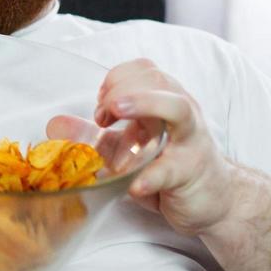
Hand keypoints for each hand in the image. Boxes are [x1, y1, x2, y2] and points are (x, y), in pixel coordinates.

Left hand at [93, 58, 238, 236]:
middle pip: (157, 80)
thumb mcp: (128, 147)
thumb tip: (55, 125)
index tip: (100, 103)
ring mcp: (190, 141)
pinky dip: (151, 175)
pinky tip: (134, 184)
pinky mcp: (191, 173)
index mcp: (167, 99)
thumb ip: (93, 135)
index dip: (116, 80)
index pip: (144, 70)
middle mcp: (182, 112)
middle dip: (121, 90)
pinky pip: (172, 169)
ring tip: (114, 116)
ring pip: (177, 109)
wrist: (215, 200)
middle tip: (102, 117)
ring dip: (143, 105)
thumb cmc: (170, 164)